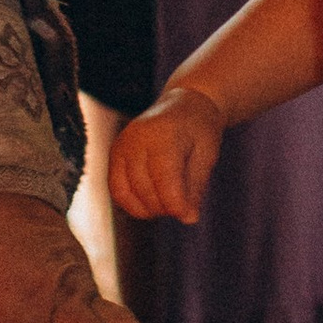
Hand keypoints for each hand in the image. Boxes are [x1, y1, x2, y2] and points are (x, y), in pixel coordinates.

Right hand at [110, 90, 222, 223]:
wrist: (184, 104)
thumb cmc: (200, 130)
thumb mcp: (207, 155)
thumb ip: (196, 186)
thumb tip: (188, 218)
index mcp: (163, 135)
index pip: (165, 181)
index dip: (177, 205)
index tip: (190, 215)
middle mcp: (136, 138)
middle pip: (146, 190)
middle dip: (166, 207)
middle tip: (184, 206)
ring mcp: (121, 145)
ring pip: (127, 194)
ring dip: (149, 208)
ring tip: (169, 201)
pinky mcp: (114, 154)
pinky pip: (117, 189)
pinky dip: (133, 203)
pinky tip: (152, 202)